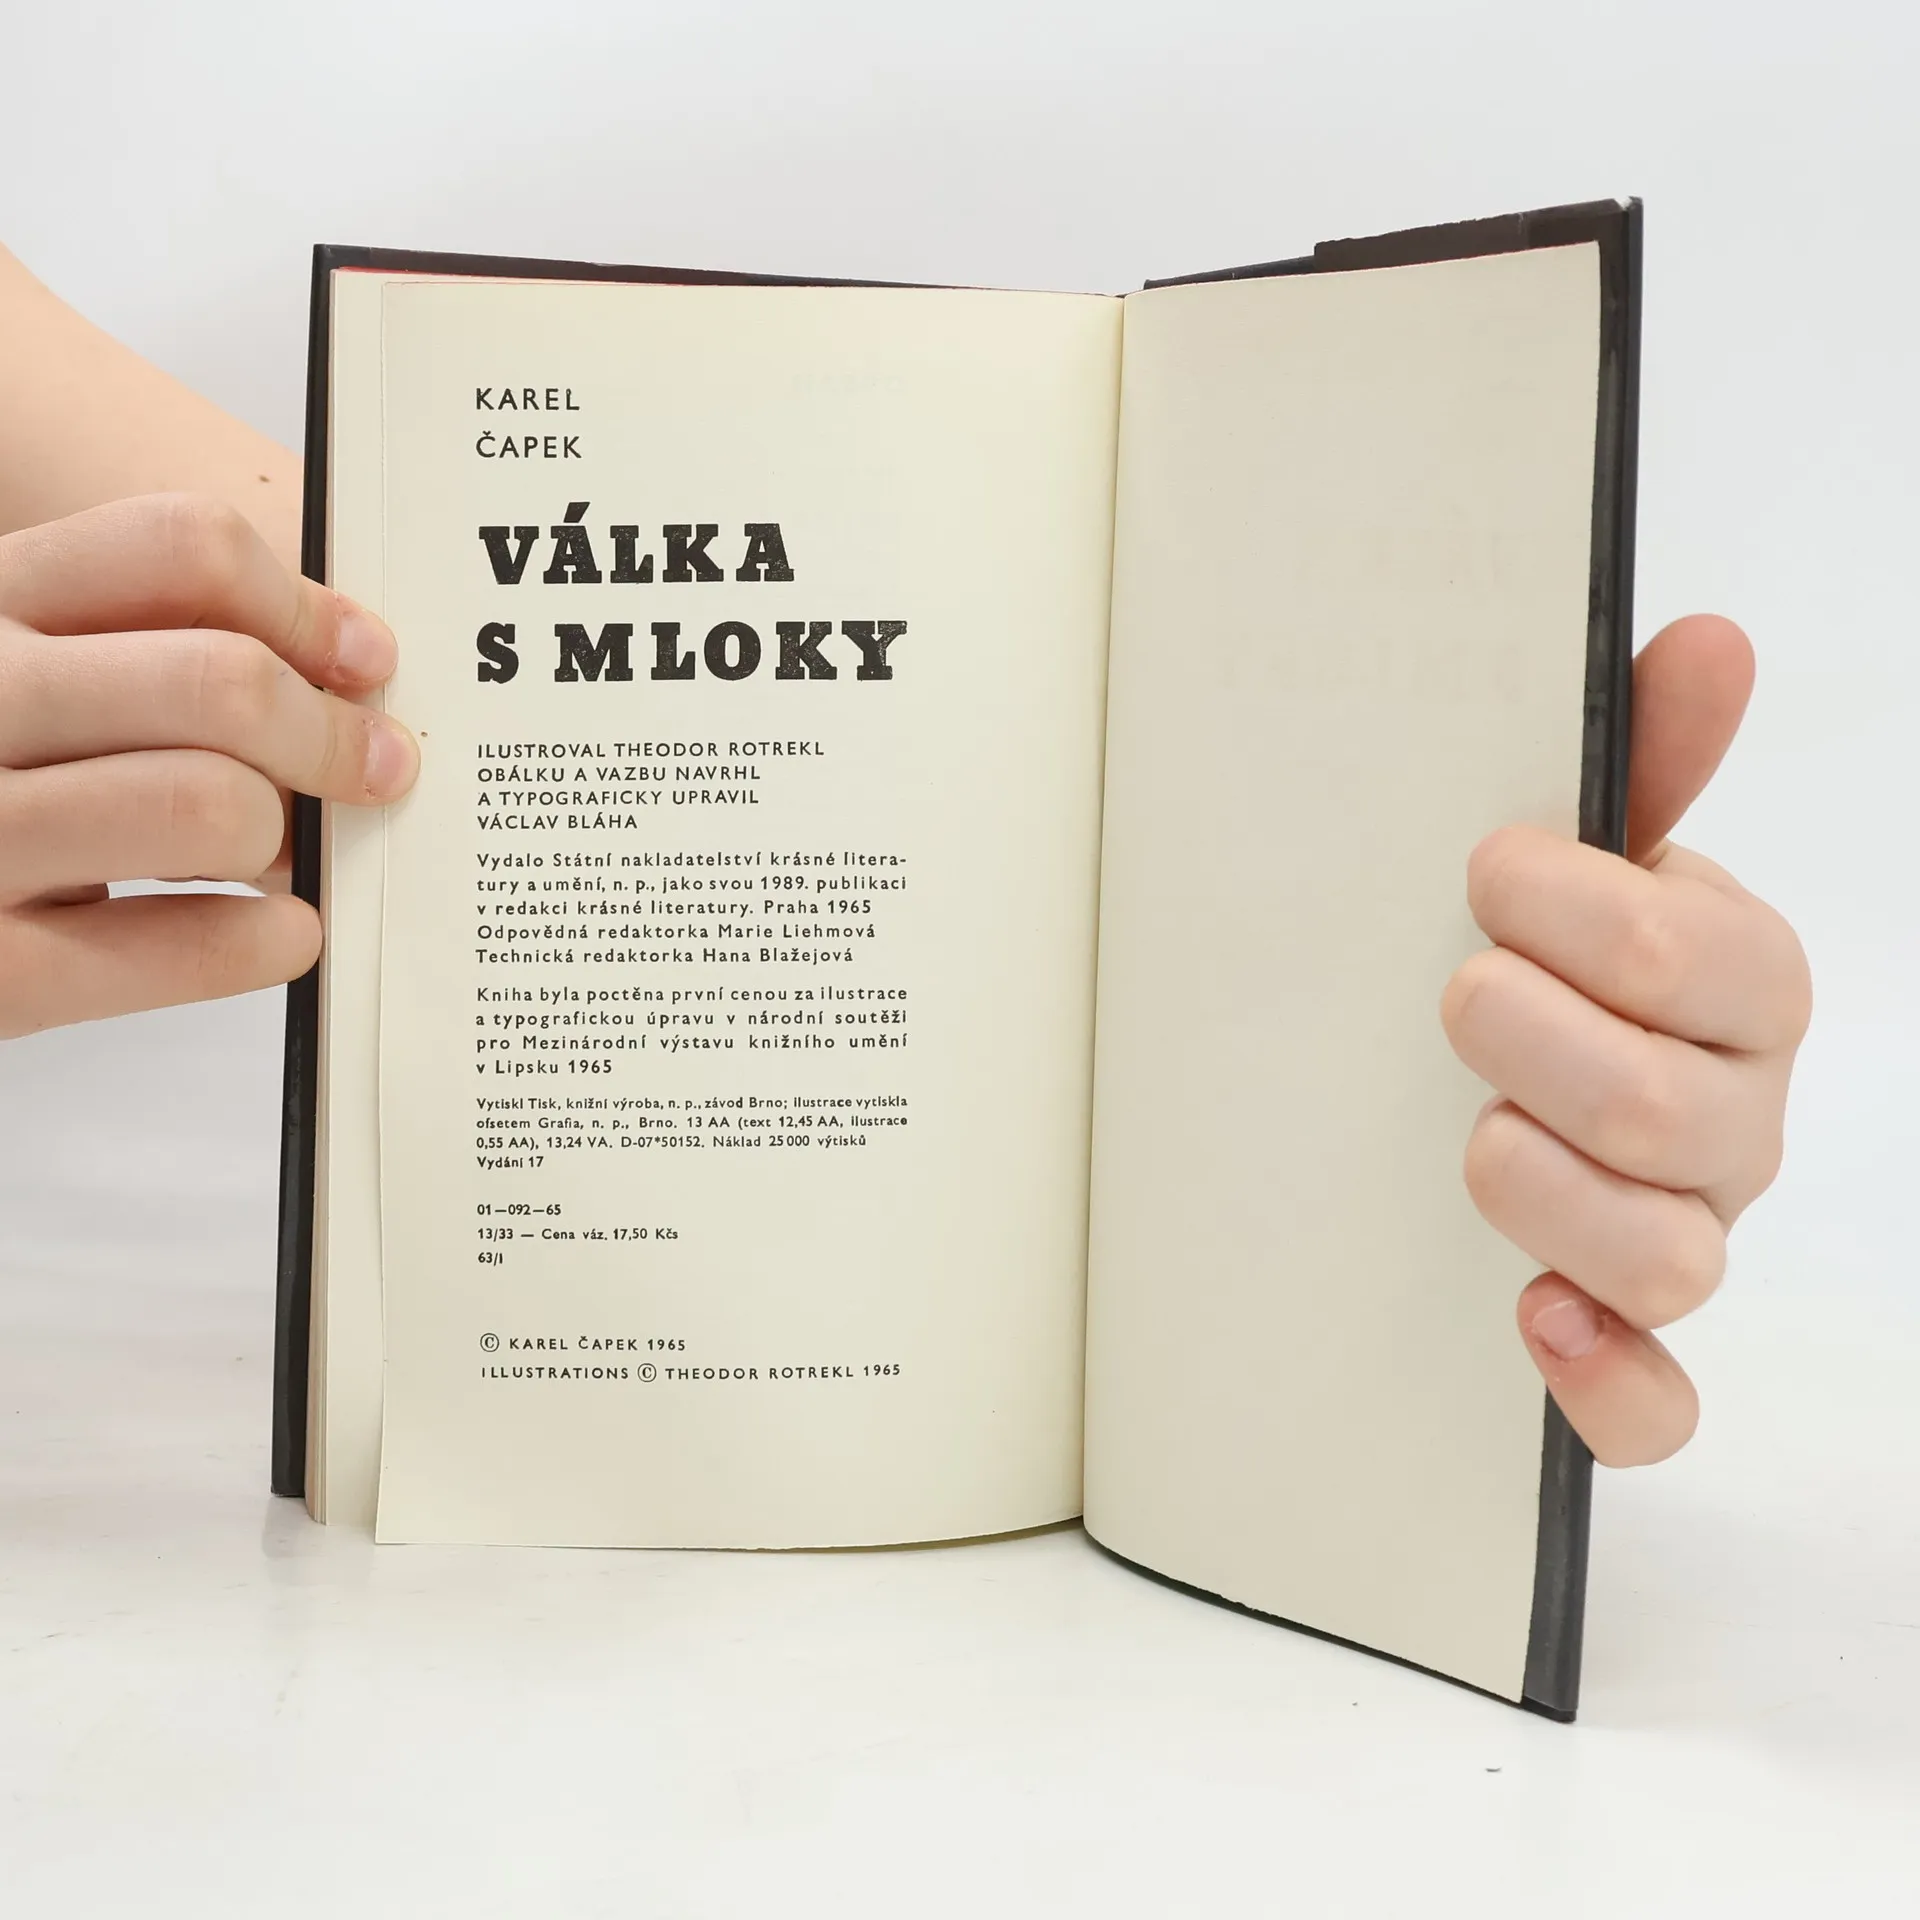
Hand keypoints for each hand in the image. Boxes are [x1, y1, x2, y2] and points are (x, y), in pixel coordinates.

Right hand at [0, 494, 417, 1036]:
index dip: (305, 609)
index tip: (364, 659)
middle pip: (222, 681)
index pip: (182, 550)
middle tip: (376, 771)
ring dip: (283, 836)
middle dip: (329, 735)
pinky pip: (184, 945)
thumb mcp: (24, 678)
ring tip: (281, 854)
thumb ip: (140, 658)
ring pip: (212, 806)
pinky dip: (266, 941)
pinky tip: (281, 933)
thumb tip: (340, 692)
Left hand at [1442, 614, 1809, 1465]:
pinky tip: (1534, 1319)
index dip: (1576, 916)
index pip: (1694, 960)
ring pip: (1662, 1257)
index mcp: (1742, 988)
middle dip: (1531, 1042)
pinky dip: (1606, 1379)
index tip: (1484, 873)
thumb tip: (1703, 636)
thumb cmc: (1558, 956)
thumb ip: (1643, 759)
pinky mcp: (1630, 1340)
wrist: (1515, 1062)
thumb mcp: (1591, 854)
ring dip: (1541, 1188)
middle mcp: (1735, 1120)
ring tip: (1471, 1132)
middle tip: (1456, 991)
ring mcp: (1690, 1235)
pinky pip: (1658, 1406)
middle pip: (1664, 1113)